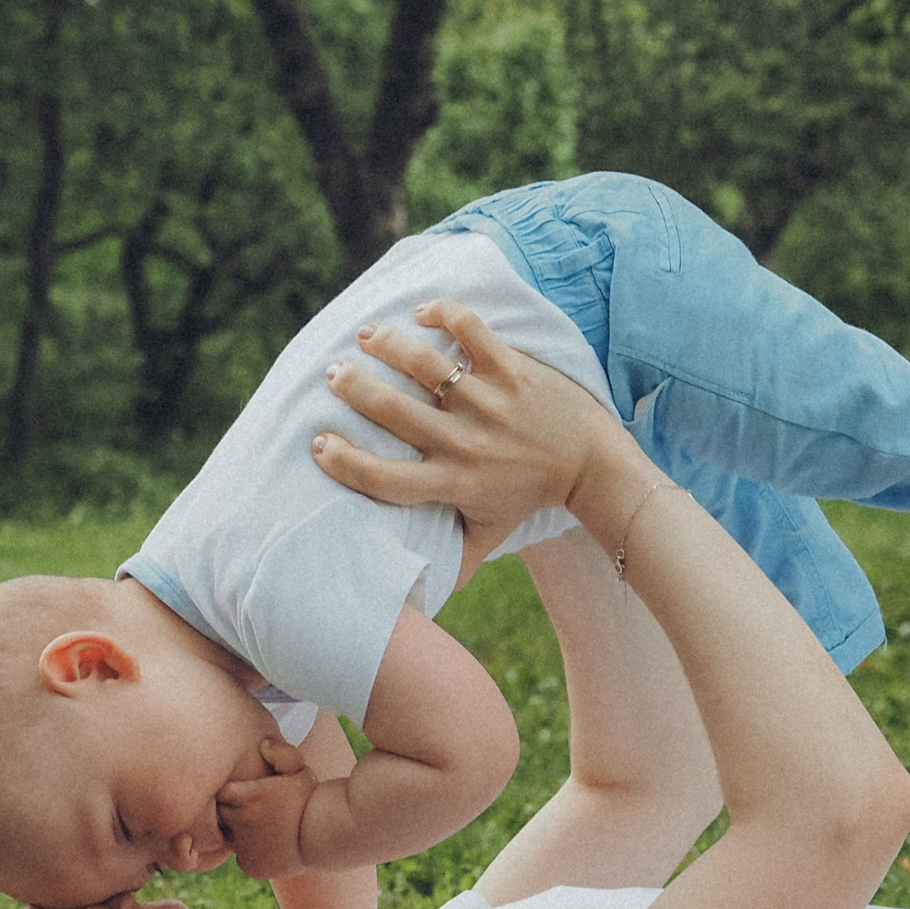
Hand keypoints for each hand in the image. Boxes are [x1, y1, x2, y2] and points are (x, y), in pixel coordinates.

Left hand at [218, 735, 314, 879]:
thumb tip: (263, 744)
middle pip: (221, 814)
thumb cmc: (310, 799)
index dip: (235, 791)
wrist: (323, 838)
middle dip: (234, 811)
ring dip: (241, 832)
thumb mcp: (300, 770)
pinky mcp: (250, 864)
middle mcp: (237, 821)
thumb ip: (281, 752)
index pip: (221, 792)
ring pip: (231, 837)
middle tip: (259, 809)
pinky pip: (242, 857)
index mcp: (243, 796)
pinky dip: (252, 852)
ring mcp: (242, 845)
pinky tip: (270, 844)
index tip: (251, 792)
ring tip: (265, 826)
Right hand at [315, 300, 629, 549]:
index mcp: (452, 483)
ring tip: (365, 335)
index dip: (343, 462)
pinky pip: (471, 331)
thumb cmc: (531, 497)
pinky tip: (423, 312)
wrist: (591, 465)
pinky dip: (444, 314)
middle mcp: (464, 442)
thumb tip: (423, 596)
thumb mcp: (491, 531)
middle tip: (332, 373)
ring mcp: (488, 402)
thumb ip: (455, 557)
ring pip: (425, 362)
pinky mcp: (512, 370)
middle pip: (392, 410)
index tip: (318, 444)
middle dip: (353, 387)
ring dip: (386, 344)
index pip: (383, 478)